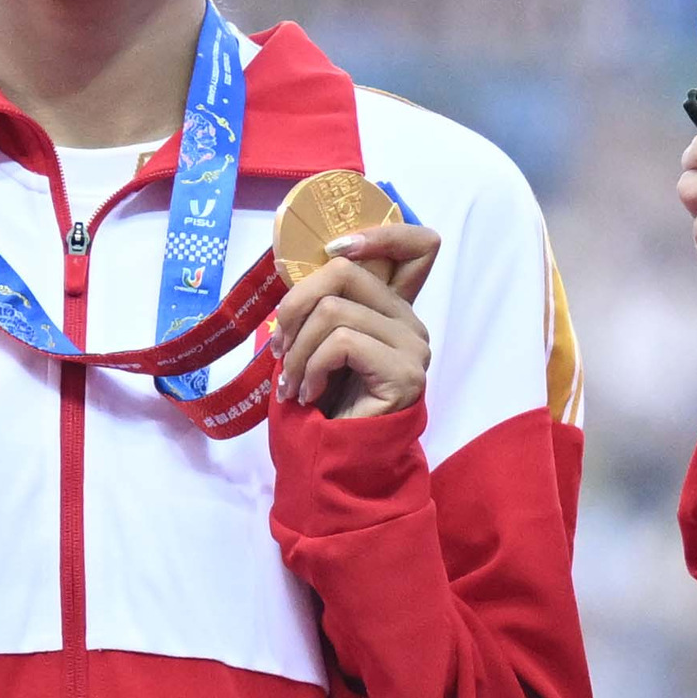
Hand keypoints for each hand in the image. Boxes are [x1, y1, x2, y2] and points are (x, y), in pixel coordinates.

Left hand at [272, 224, 439, 419]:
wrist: (337, 463)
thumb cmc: (323, 405)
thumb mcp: (317, 344)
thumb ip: (322, 305)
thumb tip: (293, 274)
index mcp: (392, 310)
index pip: (418, 245)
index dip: (378, 234)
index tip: (332, 252)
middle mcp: (410, 322)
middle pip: (346, 272)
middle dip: (294, 307)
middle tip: (278, 348)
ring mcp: (413, 347)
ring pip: (334, 311)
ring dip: (295, 351)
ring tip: (290, 384)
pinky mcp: (405, 373)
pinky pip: (341, 343)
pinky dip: (310, 368)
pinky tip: (309, 394)